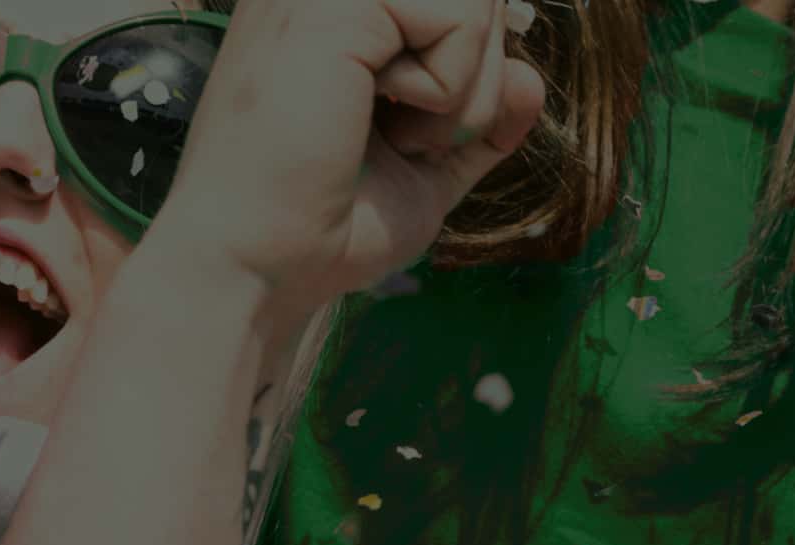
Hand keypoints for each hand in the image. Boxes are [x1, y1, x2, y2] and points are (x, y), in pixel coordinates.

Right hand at [148, 0, 543, 328]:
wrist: (263, 268)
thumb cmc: (328, 227)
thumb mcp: (429, 169)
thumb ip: (483, 119)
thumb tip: (531, 75)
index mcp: (338, 17)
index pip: (459, 10)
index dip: (474, 73)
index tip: (406, 133)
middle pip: (480, 4)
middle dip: (476, 88)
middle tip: (402, 141)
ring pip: (477, 8)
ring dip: (464, 97)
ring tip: (391, 135)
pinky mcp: (333, 6)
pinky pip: (461, 22)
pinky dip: (447, 95)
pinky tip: (378, 124)